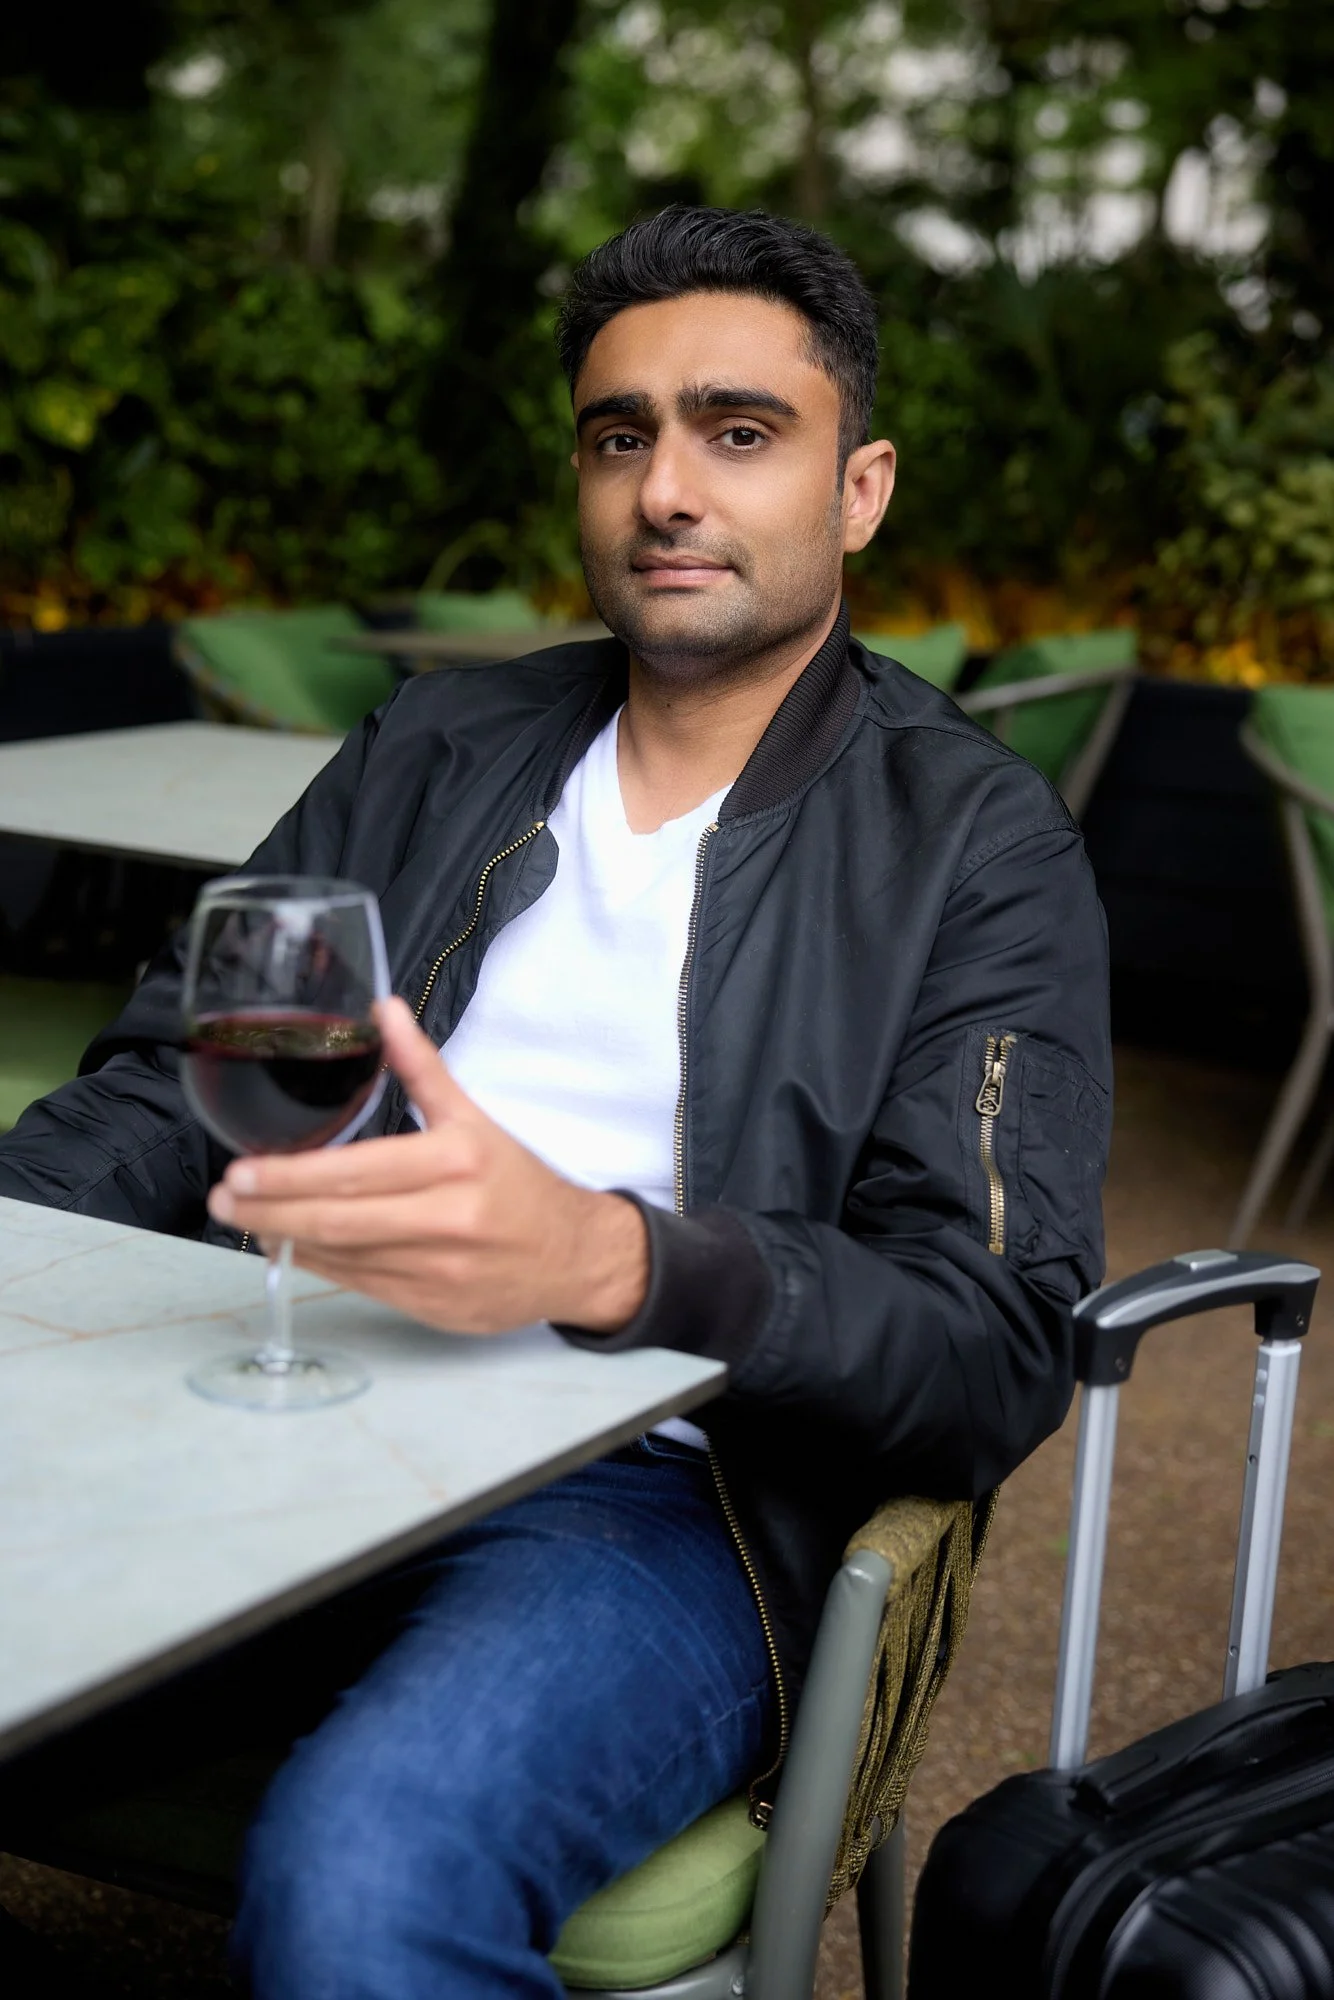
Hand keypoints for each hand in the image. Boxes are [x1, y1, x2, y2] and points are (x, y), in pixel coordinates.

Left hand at [206, 996, 649, 1335]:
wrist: (575, 1258)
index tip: (243, 1170)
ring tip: (248, 1218)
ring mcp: (439, 1270)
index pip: (356, 1172)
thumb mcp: (475, 1119)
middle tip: (225, 1198)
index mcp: (457, 1162)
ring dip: (288, 1238)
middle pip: (339, 1220)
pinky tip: (294, 1245)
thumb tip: (383, 1009)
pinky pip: (361, 1285)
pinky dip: (321, 1265)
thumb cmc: (520, 1184)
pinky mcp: (433, 1307)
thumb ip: (421, 1068)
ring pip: (344, 1257)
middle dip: (271, 1210)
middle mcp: (448, 1218)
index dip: (291, 1176)